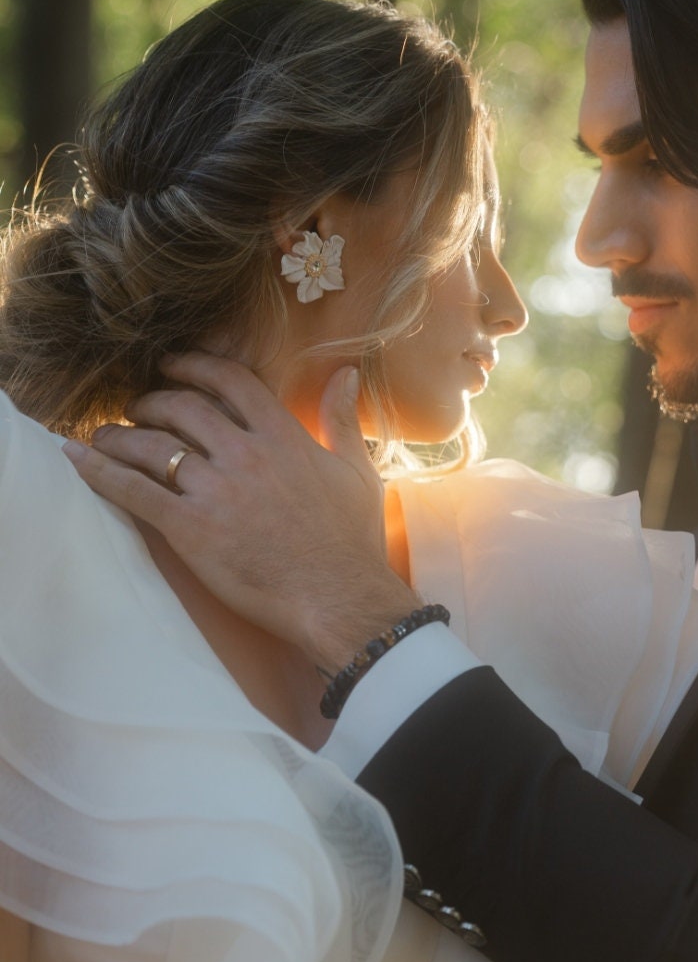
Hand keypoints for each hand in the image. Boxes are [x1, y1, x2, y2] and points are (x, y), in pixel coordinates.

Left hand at [62, 353, 419, 668]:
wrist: (337, 596)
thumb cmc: (351, 540)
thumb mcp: (356, 470)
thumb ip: (343, 418)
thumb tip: (347, 373)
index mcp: (284, 436)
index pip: (231, 381)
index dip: (195, 365)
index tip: (172, 365)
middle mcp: (245, 454)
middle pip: (181, 406)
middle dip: (150, 400)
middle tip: (135, 406)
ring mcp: (216, 490)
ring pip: (151, 445)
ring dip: (119, 434)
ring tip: (104, 436)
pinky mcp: (191, 528)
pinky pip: (134, 491)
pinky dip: (100, 471)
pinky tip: (77, 458)